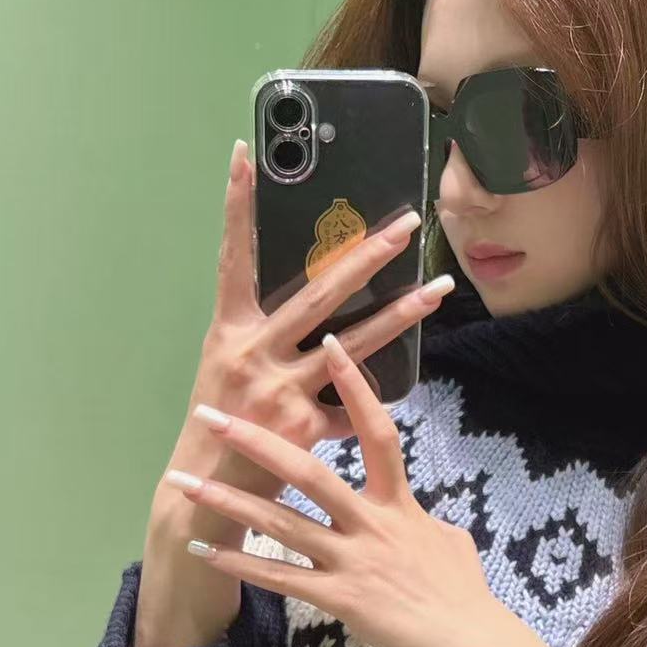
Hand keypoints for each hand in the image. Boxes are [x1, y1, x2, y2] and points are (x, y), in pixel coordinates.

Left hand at [166, 329, 512, 646]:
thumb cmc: (466, 595)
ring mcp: (352, 560)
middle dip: (256, 442)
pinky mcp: (339, 599)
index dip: (354, 386)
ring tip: (184, 484)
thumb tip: (422, 518)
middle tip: (211, 416)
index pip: (378, 432)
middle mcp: (371, 523)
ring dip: (228, 502)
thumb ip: (423, 522)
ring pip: (281, 523)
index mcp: (399, 504)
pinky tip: (205, 551)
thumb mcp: (451, 542)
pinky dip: (240, 563)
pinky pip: (280, 578)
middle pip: (308, 471)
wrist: (473, 643)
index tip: (330, 343)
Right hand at [171, 136, 452, 511]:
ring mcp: (281, 390)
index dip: (237, 206)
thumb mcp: (231, 368)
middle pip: (320, 294)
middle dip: (367, 255)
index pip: (233, 256)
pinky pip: (354, 405)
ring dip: (401, 315)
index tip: (245, 154)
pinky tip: (402, 384)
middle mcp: (254, 353)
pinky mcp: (306, 427)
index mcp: (230, 330)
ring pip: (353, 345)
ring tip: (438, 289)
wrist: (207, 492)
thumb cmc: (223, 423)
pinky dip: (372, 397)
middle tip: (406, 225)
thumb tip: (319, 303)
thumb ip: (267, 336)